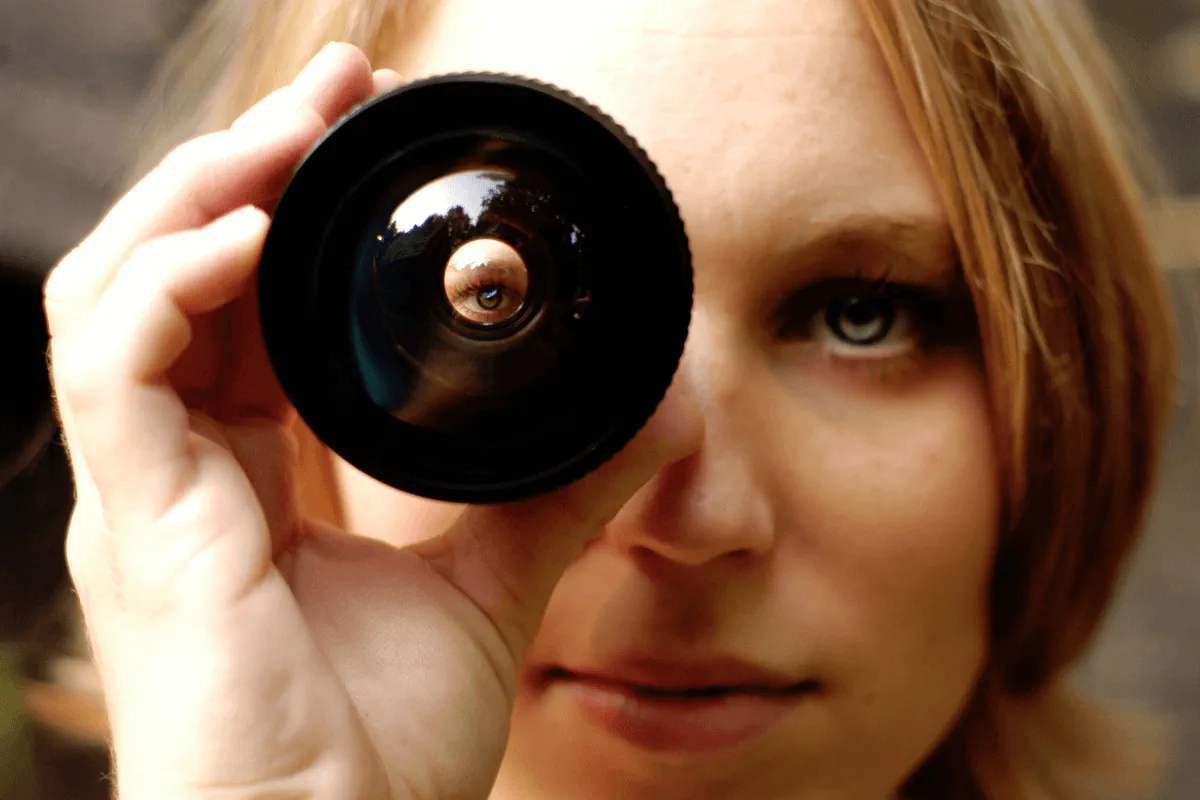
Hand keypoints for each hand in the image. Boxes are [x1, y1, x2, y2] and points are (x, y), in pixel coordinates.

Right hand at [45, 42, 697, 799]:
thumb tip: (649, 408)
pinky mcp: (142, 528)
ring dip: (201, 195)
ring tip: (288, 133)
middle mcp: (176, 473)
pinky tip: (250, 236)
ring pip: (113, 291)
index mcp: (238, 478)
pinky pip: (115, 367)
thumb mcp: (487, 584)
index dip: (282, 214)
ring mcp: (145, 497)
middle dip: (244, 166)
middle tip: (333, 92)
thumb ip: (551, 492)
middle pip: (168, 273)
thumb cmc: (378, 750)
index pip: (235, 309)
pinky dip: (172, 285)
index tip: (360, 136)